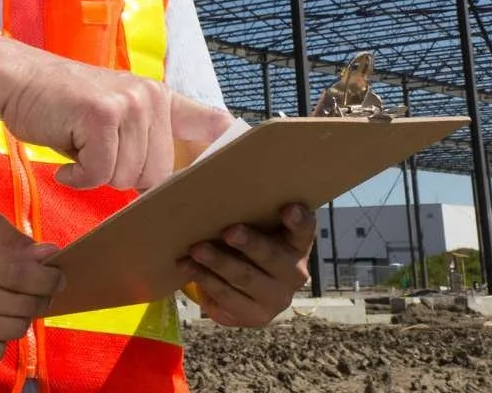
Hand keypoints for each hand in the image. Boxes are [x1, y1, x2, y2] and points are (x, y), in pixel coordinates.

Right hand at [0, 212, 64, 364]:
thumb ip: (15, 240)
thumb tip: (49, 256)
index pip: (13, 272)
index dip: (44, 278)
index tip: (59, 277)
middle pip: (15, 305)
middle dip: (40, 299)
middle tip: (43, 292)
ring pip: (9, 331)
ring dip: (22, 318)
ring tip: (17, 304)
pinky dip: (2, 338)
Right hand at [1, 56, 231, 189]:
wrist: (18, 80)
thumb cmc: (62, 106)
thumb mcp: (114, 115)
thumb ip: (146, 138)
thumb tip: (169, 184)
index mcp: (159, 98)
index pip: (211, 122)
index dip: (229, 148)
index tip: (244, 168)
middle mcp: (149, 97)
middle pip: (159, 174)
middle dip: (125, 177)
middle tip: (95, 155)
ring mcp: (127, 103)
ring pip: (128, 177)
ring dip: (97, 175)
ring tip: (78, 148)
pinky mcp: (101, 114)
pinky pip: (100, 172)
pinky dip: (78, 177)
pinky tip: (66, 164)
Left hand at [177, 204, 315, 325]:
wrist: (245, 288)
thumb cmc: (246, 239)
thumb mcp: (251, 222)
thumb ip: (244, 204)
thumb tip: (208, 174)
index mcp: (297, 244)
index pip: (304, 230)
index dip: (298, 220)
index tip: (288, 208)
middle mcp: (294, 273)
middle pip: (272, 257)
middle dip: (250, 244)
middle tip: (228, 231)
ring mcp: (276, 298)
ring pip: (245, 278)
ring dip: (218, 262)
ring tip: (196, 248)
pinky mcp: (255, 316)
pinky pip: (227, 297)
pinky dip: (205, 280)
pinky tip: (187, 266)